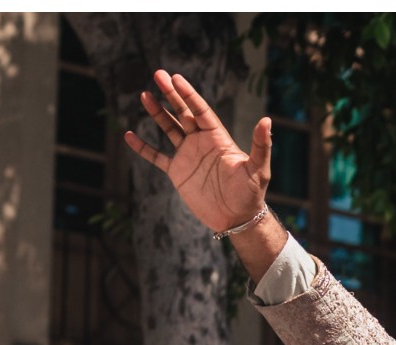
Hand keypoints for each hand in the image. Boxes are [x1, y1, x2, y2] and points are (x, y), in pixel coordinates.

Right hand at [124, 70, 270, 235]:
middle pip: (183, 113)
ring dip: (157, 113)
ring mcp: (188, 156)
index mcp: (218, 138)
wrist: (237, 219)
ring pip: (169, 128)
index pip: (201, 110)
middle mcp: (201, 143)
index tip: (175, 78)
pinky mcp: (178, 172)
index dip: (188, 94)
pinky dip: (142, 147)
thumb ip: (261, 145)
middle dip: (171, 94)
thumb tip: (267, 120)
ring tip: (144, 95)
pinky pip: (156, 156)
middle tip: (158, 74)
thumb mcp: (258, 169)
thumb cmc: (251, 194)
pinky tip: (128, 135)